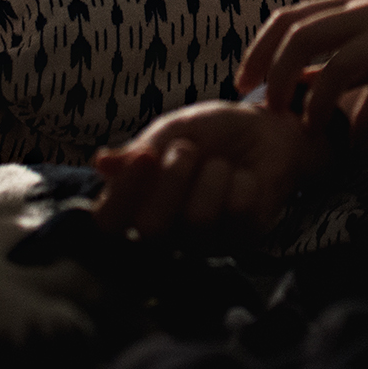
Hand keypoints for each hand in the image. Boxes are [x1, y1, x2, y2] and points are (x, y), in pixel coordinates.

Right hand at [90, 100, 318, 240]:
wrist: (266, 128)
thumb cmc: (212, 132)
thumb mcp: (174, 131)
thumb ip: (141, 150)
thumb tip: (101, 162)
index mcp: (140, 204)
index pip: (108, 222)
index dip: (122, 193)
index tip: (145, 156)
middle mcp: (168, 231)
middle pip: (151, 228)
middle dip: (172, 178)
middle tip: (189, 150)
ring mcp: (205, 240)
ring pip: (198, 218)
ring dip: (213, 174)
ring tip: (221, 163)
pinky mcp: (244, 239)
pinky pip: (237, 210)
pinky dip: (244, 180)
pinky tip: (246, 178)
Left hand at [237, 0, 367, 144]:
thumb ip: (334, 51)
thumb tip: (292, 79)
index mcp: (348, 5)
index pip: (286, 19)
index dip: (258, 52)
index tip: (243, 86)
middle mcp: (365, 14)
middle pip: (301, 37)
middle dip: (276, 77)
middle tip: (271, 111)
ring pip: (338, 65)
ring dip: (316, 102)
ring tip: (311, 129)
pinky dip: (363, 119)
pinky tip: (356, 141)